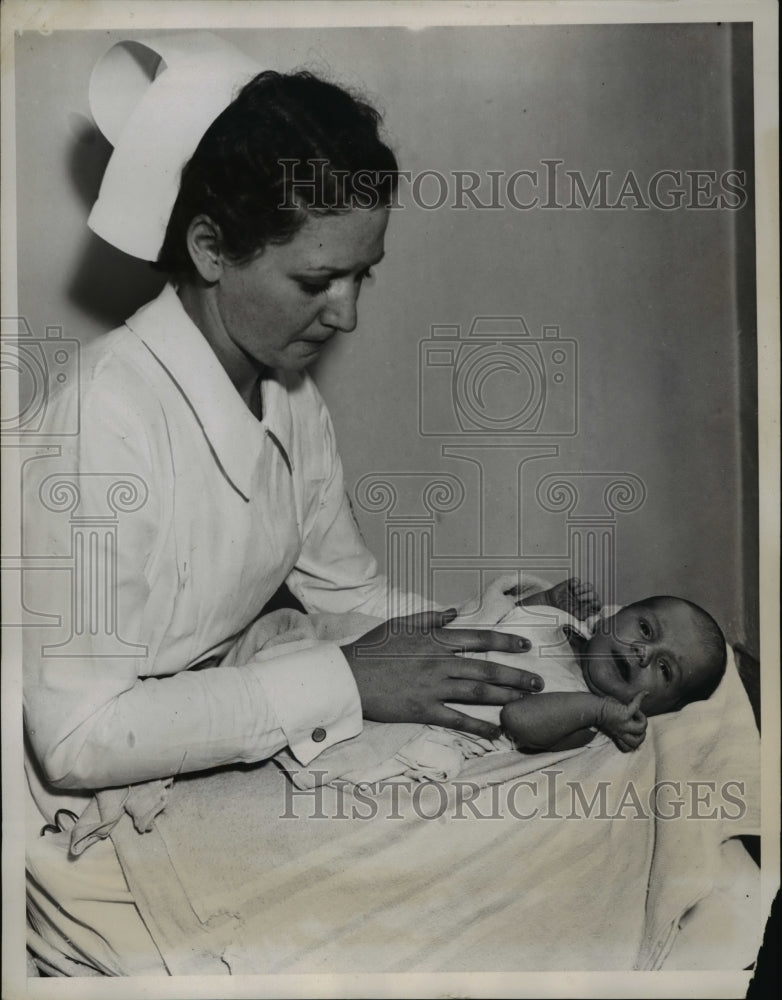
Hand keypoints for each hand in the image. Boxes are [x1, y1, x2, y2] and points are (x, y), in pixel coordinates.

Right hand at [341, 609, 543, 740]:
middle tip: (538, 682)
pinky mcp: (424, 710)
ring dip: (505, 696)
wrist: (349, 676)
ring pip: (478, 692)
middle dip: (516, 675)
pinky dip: (479, 725)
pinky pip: (457, 719)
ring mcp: (433, 688)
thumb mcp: (401, 624)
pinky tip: (497, 731)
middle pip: (486, 669)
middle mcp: (440, 663)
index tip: (525, 646)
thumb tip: (454, 612)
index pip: (478, 639)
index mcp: (435, 641)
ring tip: (526, 701)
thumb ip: (430, 618)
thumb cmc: (372, 649)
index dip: (504, 642)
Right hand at [522, 577, 601, 620]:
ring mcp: (578, 591)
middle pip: (595, 595)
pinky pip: (578, 580)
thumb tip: (589, 619)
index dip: (595, 606)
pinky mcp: (570, 584)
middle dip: (589, 597)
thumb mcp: (571, 618)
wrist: (547, 605)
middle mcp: (583, 599)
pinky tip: (571, 588)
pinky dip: (575, 583)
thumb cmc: (559, 614)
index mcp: (586, 608)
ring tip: (576, 594)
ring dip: (584, 589)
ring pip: (590, 587)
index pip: (597, 606)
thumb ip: (581, 619)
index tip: (587, 607)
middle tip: (579, 599)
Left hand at [597, 692, 647, 751]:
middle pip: (638, 741)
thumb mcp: (609, 725)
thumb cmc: (598, 712)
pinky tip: (644, 693)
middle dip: (642, 733)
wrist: (590, 708)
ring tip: (637, 712)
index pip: (629, 748)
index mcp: (617, 735)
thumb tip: (624, 724)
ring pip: (641, 728)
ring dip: (642, 719)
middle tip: (637, 721)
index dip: (634, 741)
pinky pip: (636, 706)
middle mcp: (621, 731)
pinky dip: (640, 698)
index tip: (632, 732)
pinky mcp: (624, 713)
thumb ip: (617, 727)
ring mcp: (623, 723)